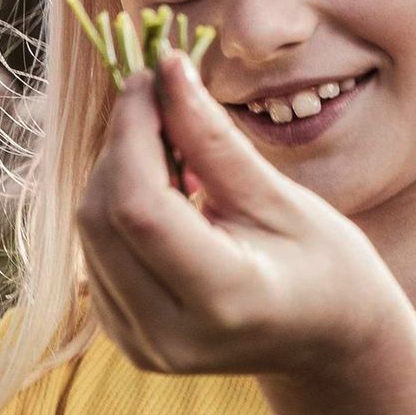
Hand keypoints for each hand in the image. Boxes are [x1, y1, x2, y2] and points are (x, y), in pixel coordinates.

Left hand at [74, 50, 414, 381]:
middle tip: (160, 102)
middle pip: (101, 220)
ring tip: (172, 152)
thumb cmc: (324, 266)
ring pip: (89, 234)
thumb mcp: (281, 199)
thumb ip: (213, 141)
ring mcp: (139, 344)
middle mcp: (167, 335)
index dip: (132, 132)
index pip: (139, 209)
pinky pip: (96, 255)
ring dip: (116, 174)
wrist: (325, 344)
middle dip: (121, 148)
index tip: (150, 78)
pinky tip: (163, 194)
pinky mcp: (123, 338)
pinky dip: (117, 209)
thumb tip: (166, 70)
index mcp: (221, 301)